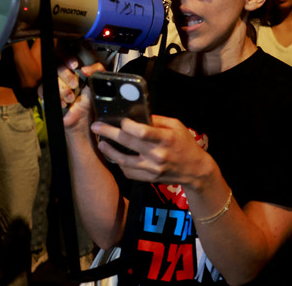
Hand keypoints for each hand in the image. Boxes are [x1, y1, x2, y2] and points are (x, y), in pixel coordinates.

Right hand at [43, 59, 101, 133]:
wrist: (84, 120)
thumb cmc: (89, 101)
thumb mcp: (98, 84)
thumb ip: (98, 70)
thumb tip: (85, 69)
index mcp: (74, 69)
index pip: (66, 56)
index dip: (68, 58)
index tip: (75, 65)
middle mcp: (63, 75)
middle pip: (57, 66)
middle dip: (66, 75)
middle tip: (75, 85)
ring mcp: (54, 84)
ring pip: (51, 78)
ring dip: (62, 88)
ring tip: (71, 98)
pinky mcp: (47, 95)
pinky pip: (43, 90)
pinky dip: (54, 96)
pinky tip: (63, 103)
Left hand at [90, 114, 211, 186]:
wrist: (195, 171)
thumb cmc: (185, 144)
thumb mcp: (176, 126)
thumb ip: (156, 120)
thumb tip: (136, 113)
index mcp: (165, 138)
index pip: (141, 131)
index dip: (127, 124)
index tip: (119, 119)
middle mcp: (157, 154)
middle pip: (127, 142)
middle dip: (108, 132)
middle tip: (96, 126)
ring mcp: (152, 168)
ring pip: (124, 160)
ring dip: (109, 150)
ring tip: (100, 143)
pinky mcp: (149, 178)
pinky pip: (129, 172)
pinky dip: (120, 163)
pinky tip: (115, 156)